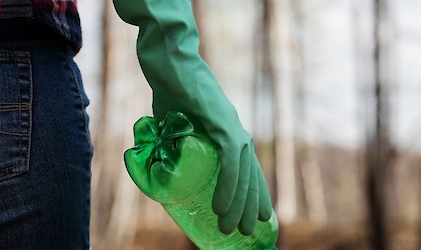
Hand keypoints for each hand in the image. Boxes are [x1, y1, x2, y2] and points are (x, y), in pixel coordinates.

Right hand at [113, 0, 272, 234]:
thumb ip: (176, 142)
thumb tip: (165, 164)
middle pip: (250, 175)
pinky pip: (231, 162)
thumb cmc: (169, 89)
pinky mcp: (223, 123)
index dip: (252, 194)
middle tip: (247, 232)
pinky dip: (228, 186)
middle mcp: (236, 131)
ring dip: (238, 204)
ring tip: (233, 229)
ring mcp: (232, 127)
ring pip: (243, 174)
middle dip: (249, 206)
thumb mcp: (174, 124)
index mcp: (229, 132)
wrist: (167, 61)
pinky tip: (222, 208)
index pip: (247, 169)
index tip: (256, 216)